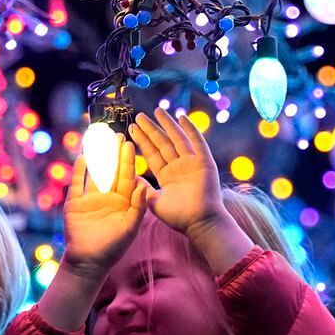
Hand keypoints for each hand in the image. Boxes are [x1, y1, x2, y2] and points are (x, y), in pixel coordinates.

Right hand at [62, 138, 150, 273]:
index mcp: (124, 202)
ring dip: (97, 157)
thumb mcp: (130, 228)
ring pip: (95, 173)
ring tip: (100, 139)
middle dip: (114, 154)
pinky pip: (77, 183)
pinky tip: (83, 156)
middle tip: (117, 135)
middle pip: (111, 171)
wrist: (88, 262)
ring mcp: (90, 199)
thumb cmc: (113, 248)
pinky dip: (79, 170)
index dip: (127, 161)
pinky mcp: (75, 203)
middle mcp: (108, 197)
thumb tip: (144, 184)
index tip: (129, 144)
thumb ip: (138, 206)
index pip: (127, 177)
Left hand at [130, 108, 223, 239]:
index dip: (142, 141)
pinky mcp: (204, 162)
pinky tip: (182, 117)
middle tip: (138, 116)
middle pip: (162, 143)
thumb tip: (130, 179)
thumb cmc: (179, 217)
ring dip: (167, 124)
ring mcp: (192, 163)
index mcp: (167, 176)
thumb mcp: (155, 202)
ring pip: (177, 139)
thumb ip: (143, 190)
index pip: (152, 154)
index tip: (132, 129)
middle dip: (150, 130)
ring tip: (156, 110)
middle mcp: (179, 167)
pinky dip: (191, 129)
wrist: (200, 223)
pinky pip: (197, 142)